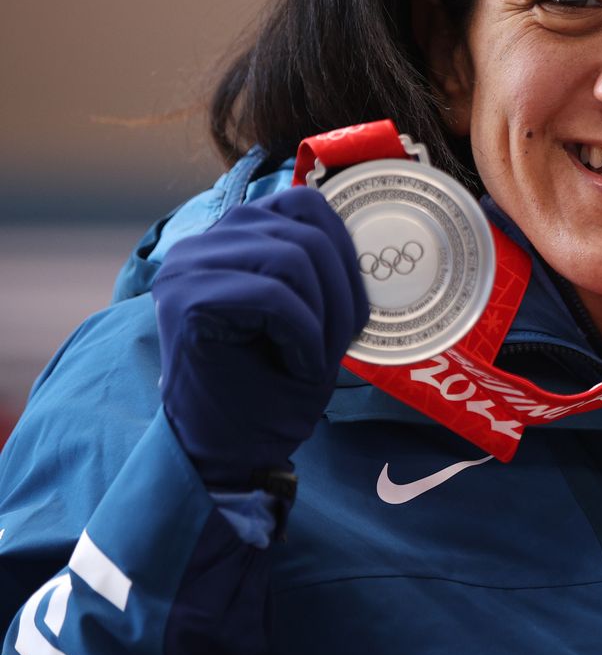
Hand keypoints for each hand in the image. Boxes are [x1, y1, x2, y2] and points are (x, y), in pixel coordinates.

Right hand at [151, 188, 368, 486]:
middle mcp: (201, 244)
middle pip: (306, 233)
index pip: (305, 203)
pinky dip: (303, 336)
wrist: (231, 451)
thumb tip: (362, 237)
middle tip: (337, 346)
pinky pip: (274, 297)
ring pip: (293, 259)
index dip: (346, 252)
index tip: (350, 309)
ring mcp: (187, 268)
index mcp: (232, 238)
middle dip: (342, 295)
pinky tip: (295, 366)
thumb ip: (320, 264)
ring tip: (311, 359)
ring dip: (323, 318)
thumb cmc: (272, 387)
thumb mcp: (312, 313)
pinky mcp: (185, 300)